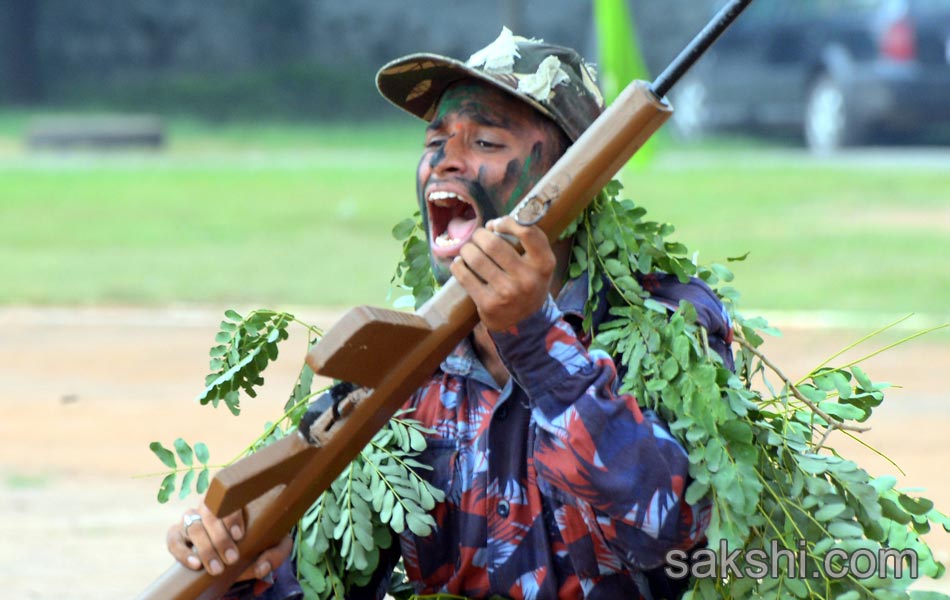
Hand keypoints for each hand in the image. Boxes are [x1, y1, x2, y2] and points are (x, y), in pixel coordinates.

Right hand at [167, 504, 292, 580]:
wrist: (241, 550)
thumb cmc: (262, 540)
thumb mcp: (276, 545)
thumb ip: (275, 553)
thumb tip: (262, 567)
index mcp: (235, 497)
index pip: (229, 497)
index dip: (231, 515)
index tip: (239, 535)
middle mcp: (212, 504)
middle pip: (209, 513)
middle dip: (220, 538)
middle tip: (232, 559)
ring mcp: (194, 518)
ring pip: (192, 526)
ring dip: (204, 548)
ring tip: (217, 568)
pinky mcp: (179, 534)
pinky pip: (173, 539)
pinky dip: (181, 552)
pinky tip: (195, 565)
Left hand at [451, 216, 554, 330]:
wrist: (524, 320)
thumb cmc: (528, 280)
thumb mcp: (539, 261)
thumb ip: (525, 239)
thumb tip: (491, 225)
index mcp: (544, 263)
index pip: (527, 232)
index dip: (507, 222)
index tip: (497, 225)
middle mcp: (528, 279)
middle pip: (492, 243)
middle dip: (480, 235)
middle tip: (478, 237)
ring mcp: (508, 293)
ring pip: (475, 258)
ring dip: (466, 249)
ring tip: (468, 250)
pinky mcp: (489, 304)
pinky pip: (464, 276)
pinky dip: (458, 265)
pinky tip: (461, 264)